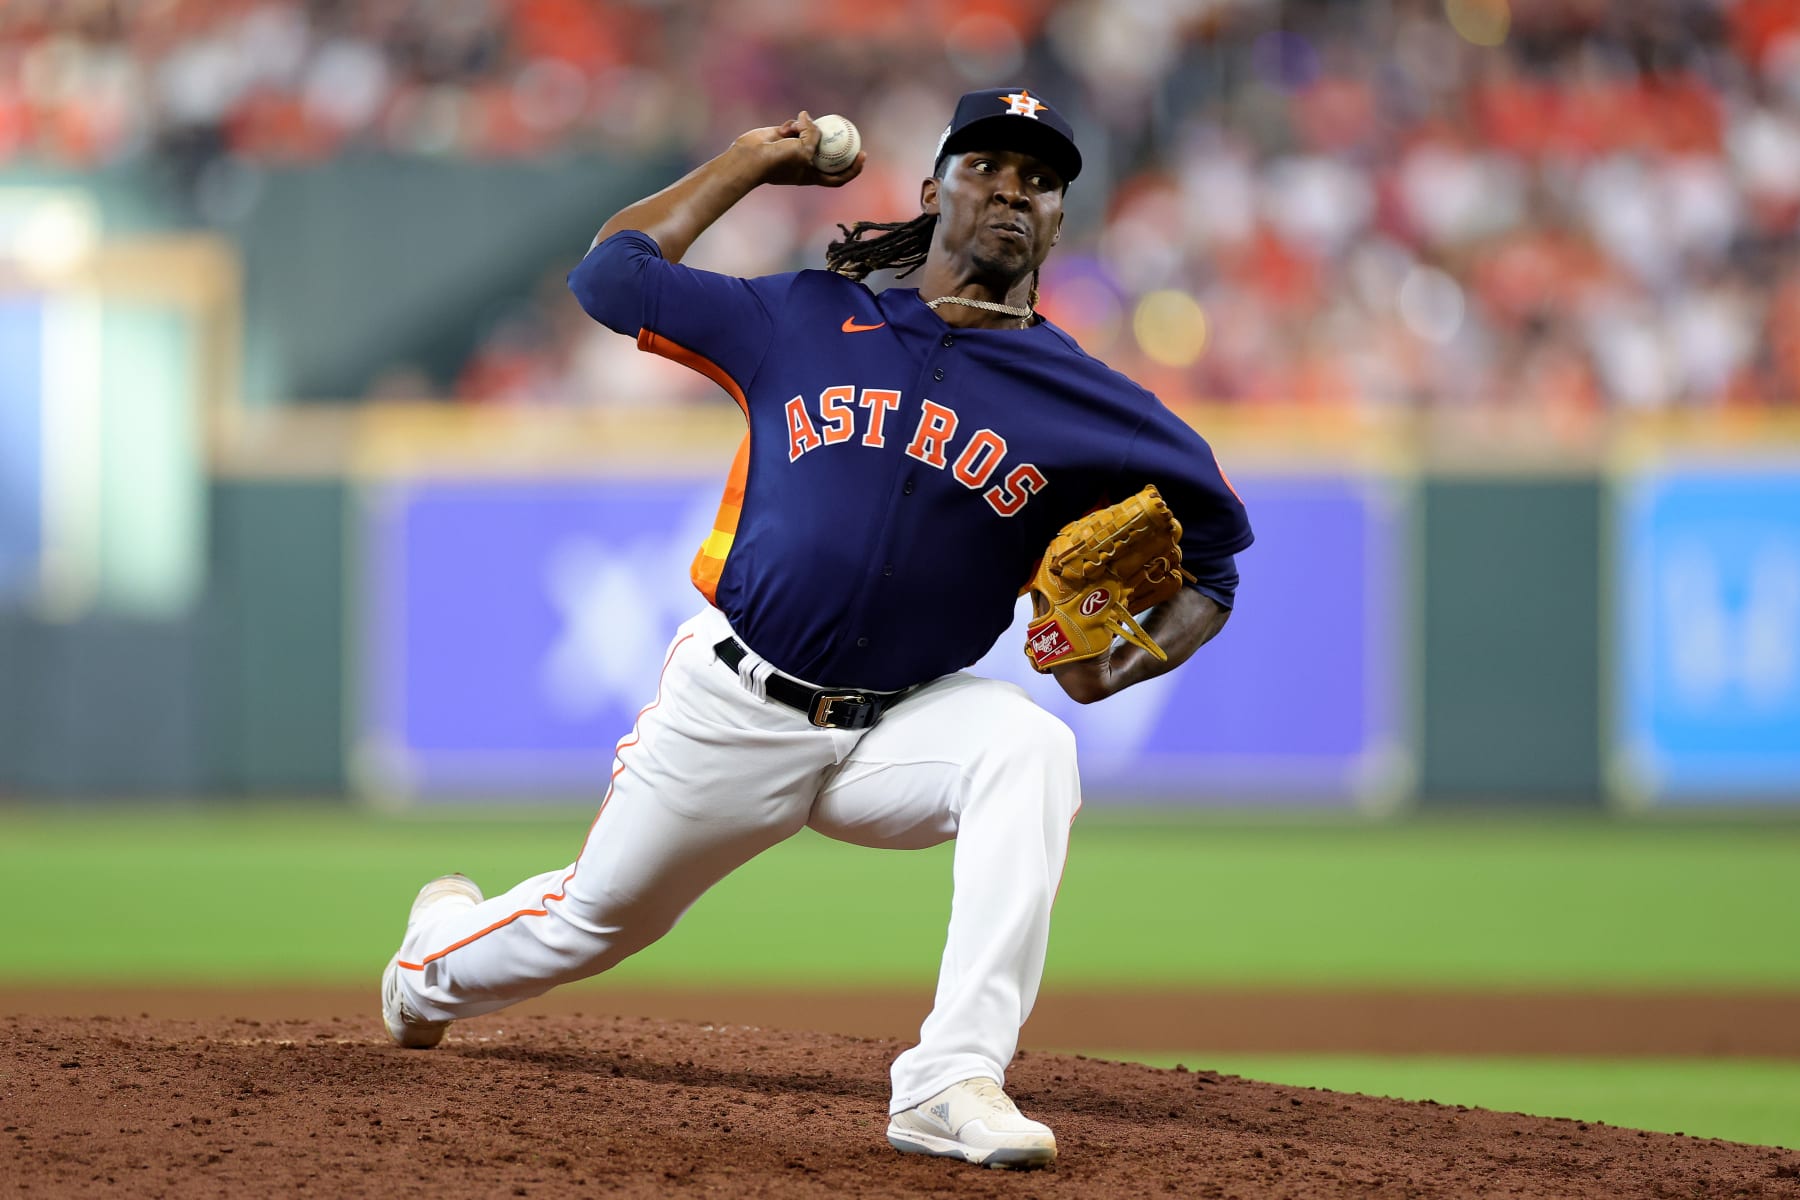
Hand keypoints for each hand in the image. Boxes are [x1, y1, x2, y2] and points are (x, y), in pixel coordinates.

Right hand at [731, 111, 865, 187]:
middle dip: (835, 141)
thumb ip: (813, 134)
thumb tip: (808, 117)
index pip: (838, 178)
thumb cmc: (778, 161)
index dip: (853, 169)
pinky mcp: (783, 137)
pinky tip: (786, 128)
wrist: (750, 157)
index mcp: (812, 176)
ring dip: (806, 128)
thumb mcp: (804, 150)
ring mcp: (794, 150)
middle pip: (827, 153)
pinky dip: (793, 125)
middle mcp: (804, 164)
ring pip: (810, 134)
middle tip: (847, 128)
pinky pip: (795, 126)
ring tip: (798, 127)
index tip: (862, 155)